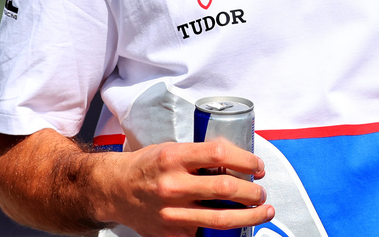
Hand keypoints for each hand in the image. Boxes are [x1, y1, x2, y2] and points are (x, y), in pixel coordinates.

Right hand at [88, 139, 273, 236]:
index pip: (219, 153)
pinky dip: (226, 230)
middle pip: (226, 188)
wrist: (115, 190)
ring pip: (223, 217)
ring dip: (250, 215)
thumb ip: (199, 156)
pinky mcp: (173, 233)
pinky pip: (207, 233)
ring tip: (262, 210)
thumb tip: (237, 162)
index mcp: (173, 157)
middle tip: (261, 191)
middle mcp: (173, 184)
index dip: (245, 160)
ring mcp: (173, 212)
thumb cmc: (146, 167)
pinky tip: (237, 225)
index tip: (257, 165)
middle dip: (253, 191)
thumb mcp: (170, 150)